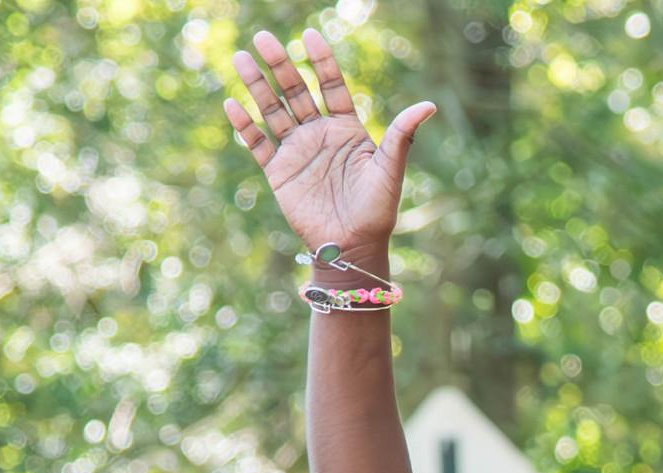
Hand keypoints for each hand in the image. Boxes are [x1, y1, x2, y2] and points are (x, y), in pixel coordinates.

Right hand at [222, 27, 434, 262]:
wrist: (353, 247)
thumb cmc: (377, 211)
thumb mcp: (390, 169)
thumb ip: (403, 135)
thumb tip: (430, 105)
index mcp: (346, 129)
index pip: (332, 86)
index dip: (321, 61)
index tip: (310, 35)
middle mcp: (319, 134)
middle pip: (296, 91)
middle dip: (280, 65)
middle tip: (263, 37)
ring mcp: (297, 151)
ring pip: (273, 110)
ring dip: (257, 85)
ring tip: (242, 58)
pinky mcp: (279, 171)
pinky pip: (258, 143)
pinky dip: (245, 125)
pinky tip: (232, 103)